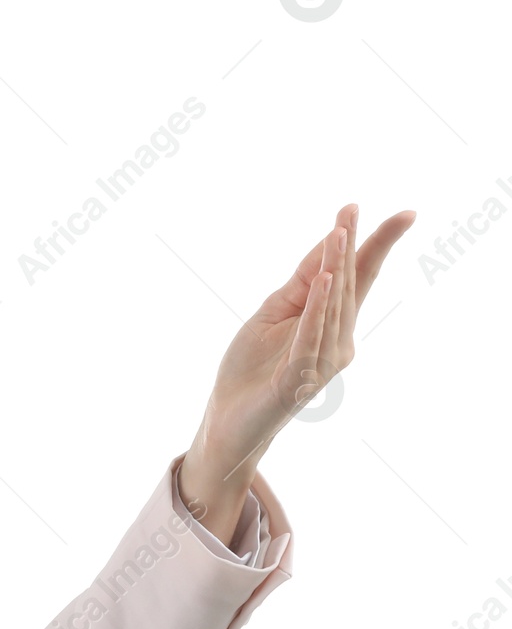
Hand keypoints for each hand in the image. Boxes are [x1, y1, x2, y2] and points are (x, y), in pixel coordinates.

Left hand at [178, 203, 415, 533]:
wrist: (227, 419)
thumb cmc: (251, 368)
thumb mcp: (274, 313)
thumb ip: (302, 285)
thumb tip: (328, 244)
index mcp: (331, 324)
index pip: (358, 278)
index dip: (375, 245)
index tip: (402, 214)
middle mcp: (337, 342)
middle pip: (348, 287)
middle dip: (353, 246)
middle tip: (354, 210)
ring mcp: (320, 363)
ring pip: (332, 309)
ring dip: (335, 269)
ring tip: (338, 233)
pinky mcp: (297, 380)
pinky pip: (310, 339)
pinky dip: (318, 310)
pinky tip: (325, 282)